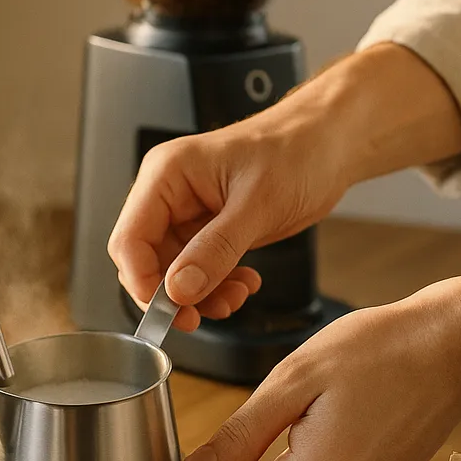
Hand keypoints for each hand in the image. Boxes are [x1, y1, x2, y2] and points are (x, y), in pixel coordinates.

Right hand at [106, 44, 460, 331]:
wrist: (330, 143)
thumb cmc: (297, 152)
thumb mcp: (257, 205)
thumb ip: (215, 250)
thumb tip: (178, 290)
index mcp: (166, 175)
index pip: (130, 238)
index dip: (141, 280)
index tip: (167, 311)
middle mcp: (169, 194)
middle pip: (144, 259)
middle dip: (171, 293)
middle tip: (197, 317)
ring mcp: (187, 212)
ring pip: (172, 270)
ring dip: (199, 294)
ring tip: (235, 298)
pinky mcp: (208, 228)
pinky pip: (198, 268)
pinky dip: (216, 285)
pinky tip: (244, 283)